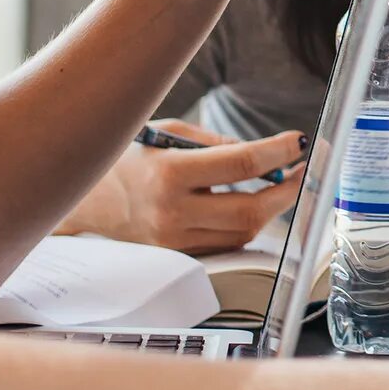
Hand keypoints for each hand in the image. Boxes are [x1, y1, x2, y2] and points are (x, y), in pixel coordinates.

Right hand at [60, 123, 305, 254]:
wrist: (84, 198)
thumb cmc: (127, 157)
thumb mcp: (167, 134)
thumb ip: (216, 143)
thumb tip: (263, 154)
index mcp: (170, 173)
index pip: (242, 164)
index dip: (280, 152)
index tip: (300, 142)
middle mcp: (172, 212)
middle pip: (251, 209)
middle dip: (287, 189)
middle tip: (304, 169)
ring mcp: (174, 240)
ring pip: (243, 232)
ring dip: (270, 208)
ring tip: (281, 184)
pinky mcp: (176, 255)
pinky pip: (225, 244)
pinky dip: (245, 225)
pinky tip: (252, 205)